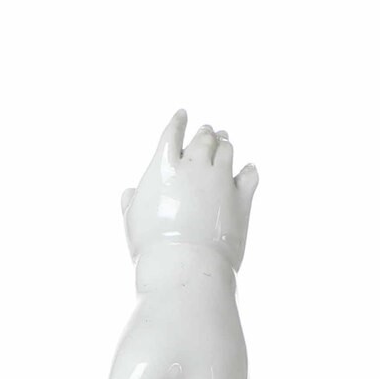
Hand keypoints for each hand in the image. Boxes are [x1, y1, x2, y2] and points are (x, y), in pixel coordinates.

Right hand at [122, 111, 256, 268]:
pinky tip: (248, 168)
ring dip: (225, 144)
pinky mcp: (241, 198)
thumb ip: (130, 201)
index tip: (182, 114)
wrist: (184, 264)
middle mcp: (195, 166)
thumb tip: (129, 192)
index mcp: (165, 167)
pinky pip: (249, 175)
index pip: (172, 133)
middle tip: (208, 131)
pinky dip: (248, 170)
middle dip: (205, 133)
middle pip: (203, 139)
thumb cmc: (151, 246)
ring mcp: (220, 180)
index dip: (178, 121)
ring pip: (227, 150)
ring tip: (225, 141)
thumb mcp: (132, 221)